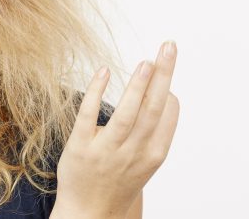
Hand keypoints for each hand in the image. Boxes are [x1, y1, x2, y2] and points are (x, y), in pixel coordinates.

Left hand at [53, 41, 179, 218]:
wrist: (90, 212)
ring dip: (138, 85)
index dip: (168, 88)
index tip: (167, 64)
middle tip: (168, 47)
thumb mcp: (146, 161)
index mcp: (152, 155)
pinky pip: (89, 116)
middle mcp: (133, 152)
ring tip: (145, 61)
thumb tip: (167, 95)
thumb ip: (156, 131)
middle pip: (152, 109)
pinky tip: (103, 72)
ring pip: (126, 113)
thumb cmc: (119, 180)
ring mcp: (107, 150)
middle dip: (163, 76)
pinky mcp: (80, 147)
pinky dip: (97, 92)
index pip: (166, 117)